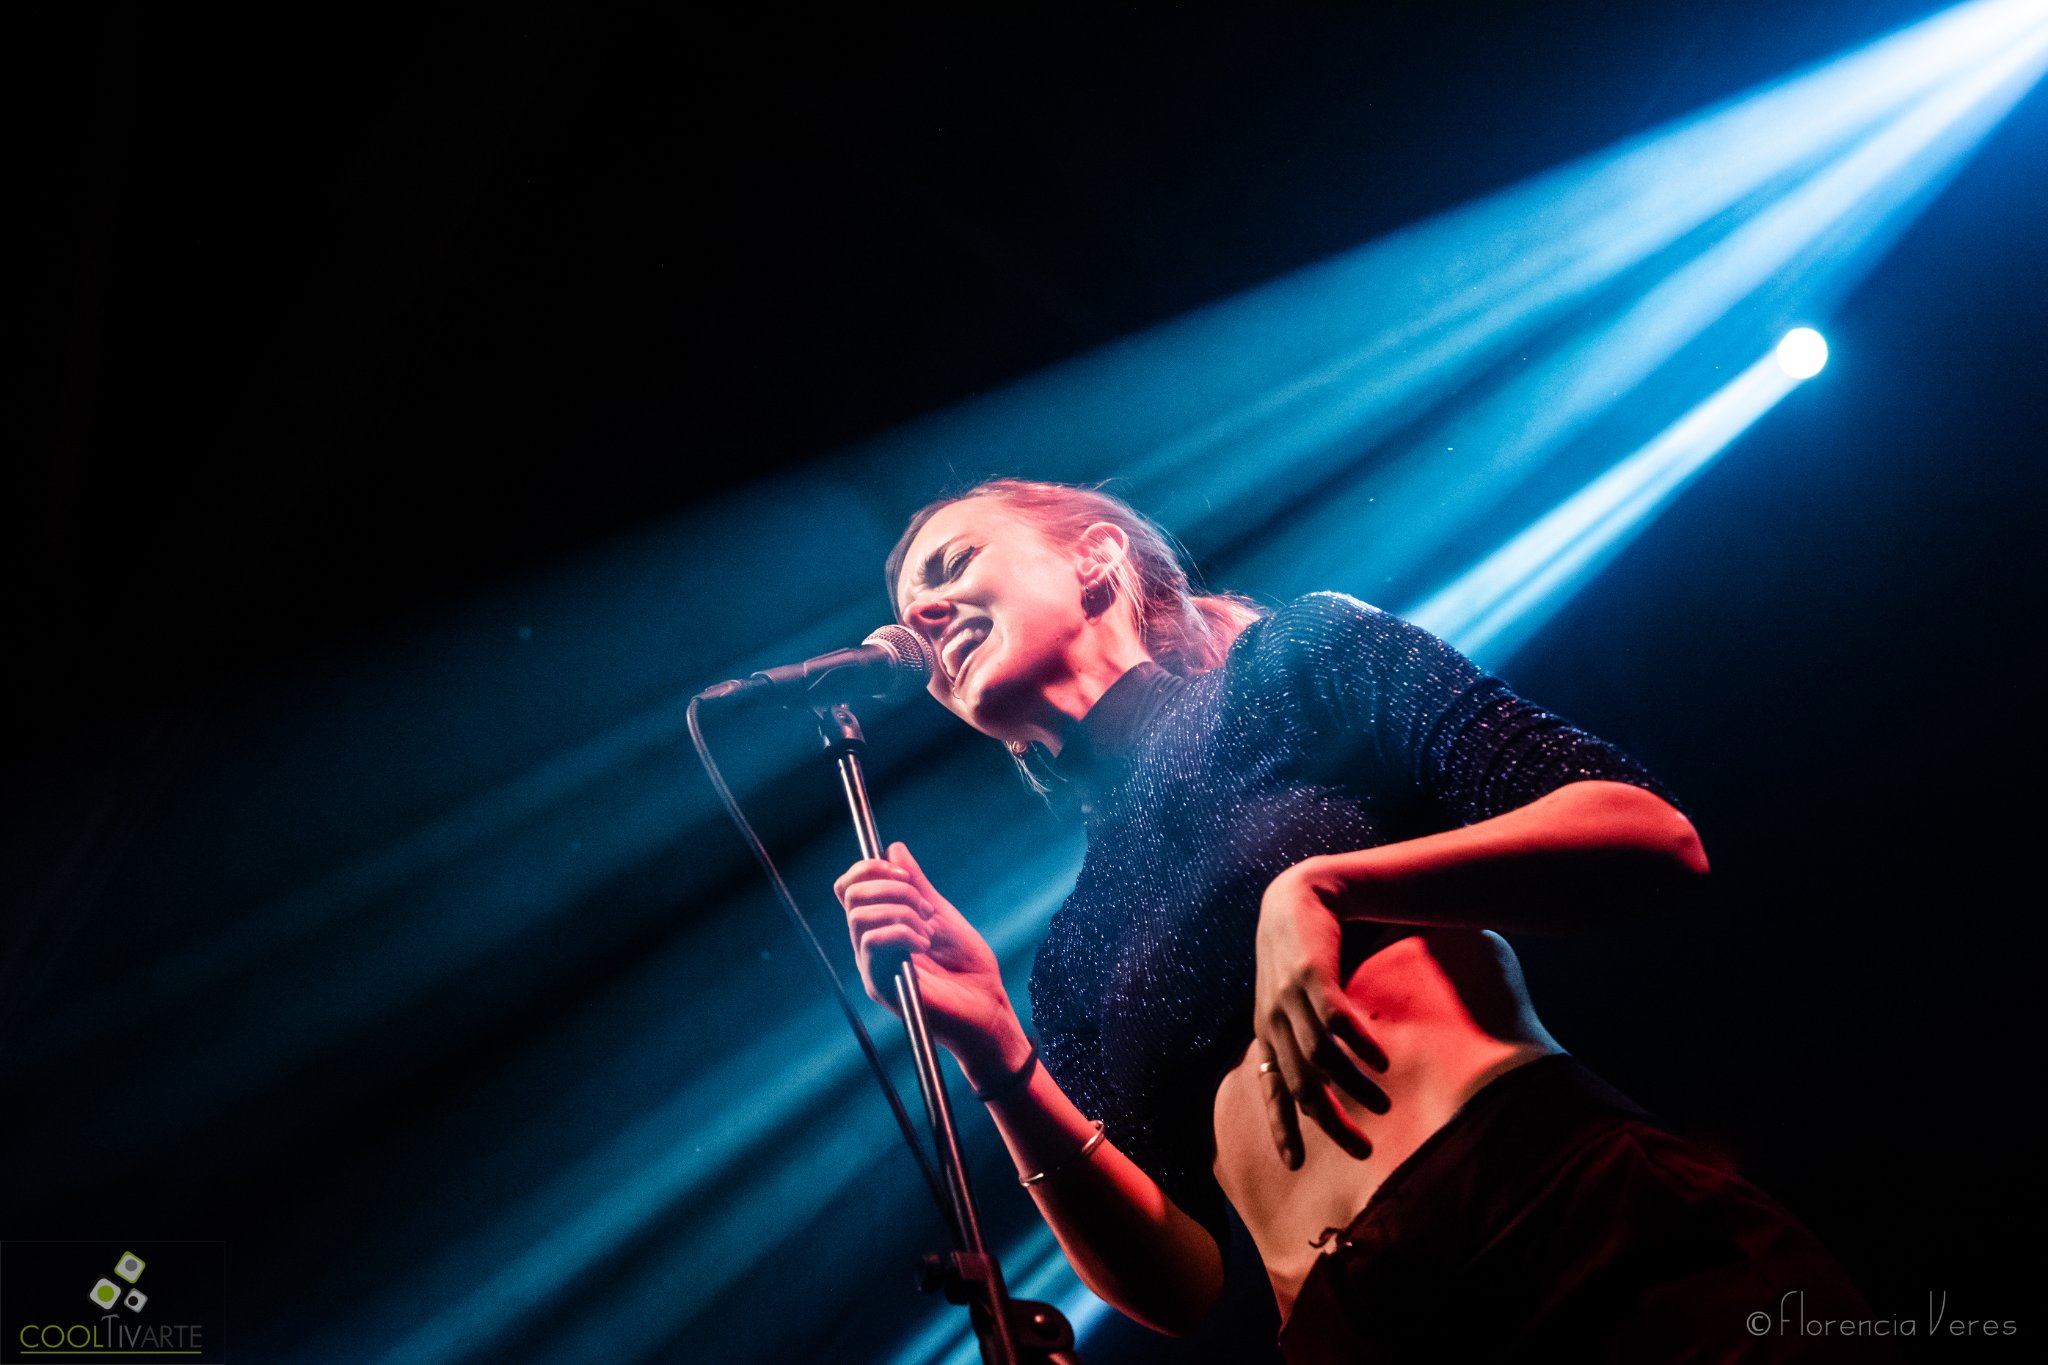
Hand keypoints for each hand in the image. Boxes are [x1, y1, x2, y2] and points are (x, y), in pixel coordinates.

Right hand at [833, 841, 1026, 1081]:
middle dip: (892, 888)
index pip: (850, 887)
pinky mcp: (879, 986)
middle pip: (851, 895)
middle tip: (925, 907)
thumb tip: (894, 849)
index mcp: (881, 925)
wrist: (986, 1005)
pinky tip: (924, 945)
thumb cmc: (968, 966)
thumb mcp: (941, 913)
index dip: (870, 868)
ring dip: (901, 911)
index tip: (906, 875)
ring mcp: (871, 966)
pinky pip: (872, 942)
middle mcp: (869, 945)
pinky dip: (901, 933)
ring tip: (927, 930)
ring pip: (859, 916)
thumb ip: (917, 884)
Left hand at [1254, 860, 1389, 1168]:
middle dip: (1329, 1124)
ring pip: (1319, 1058)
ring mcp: (1290, 1000)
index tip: (1294, 1166)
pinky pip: (1335, 1021)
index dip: (1282, 1128)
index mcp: (1267, 1033)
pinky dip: (1358, 1045)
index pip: (1270, 1090)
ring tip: (1383, 1107)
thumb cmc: (1301, 955)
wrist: (1298, 896)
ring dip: (1353, 1087)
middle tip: (1361, 1152)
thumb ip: (1307, 1037)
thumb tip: (1331, 1079)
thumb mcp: (1293, 1000)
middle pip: (1299, 1086)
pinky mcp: (1312, 977)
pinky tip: (1380, 1061)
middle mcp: (1273, 1022)